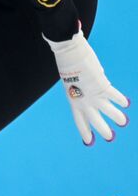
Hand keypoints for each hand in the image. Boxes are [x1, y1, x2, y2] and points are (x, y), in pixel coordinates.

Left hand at [46, 26, 128, 144]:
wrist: (69, 54)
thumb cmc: (69, 64)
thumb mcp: (74, 81)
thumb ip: (86, 89)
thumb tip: (100, 88)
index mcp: (73, 101)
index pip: (79, 120)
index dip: (85, 131)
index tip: (89, 142)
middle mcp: (82, 101)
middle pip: (94, 120)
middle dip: (102, 130)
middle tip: (110, 137)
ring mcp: (92, 94)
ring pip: (108, 111)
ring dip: (117, 117)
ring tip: (123, 122)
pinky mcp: (102, 86)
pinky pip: (114, 96)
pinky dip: (120, 100)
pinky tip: (126, 103)